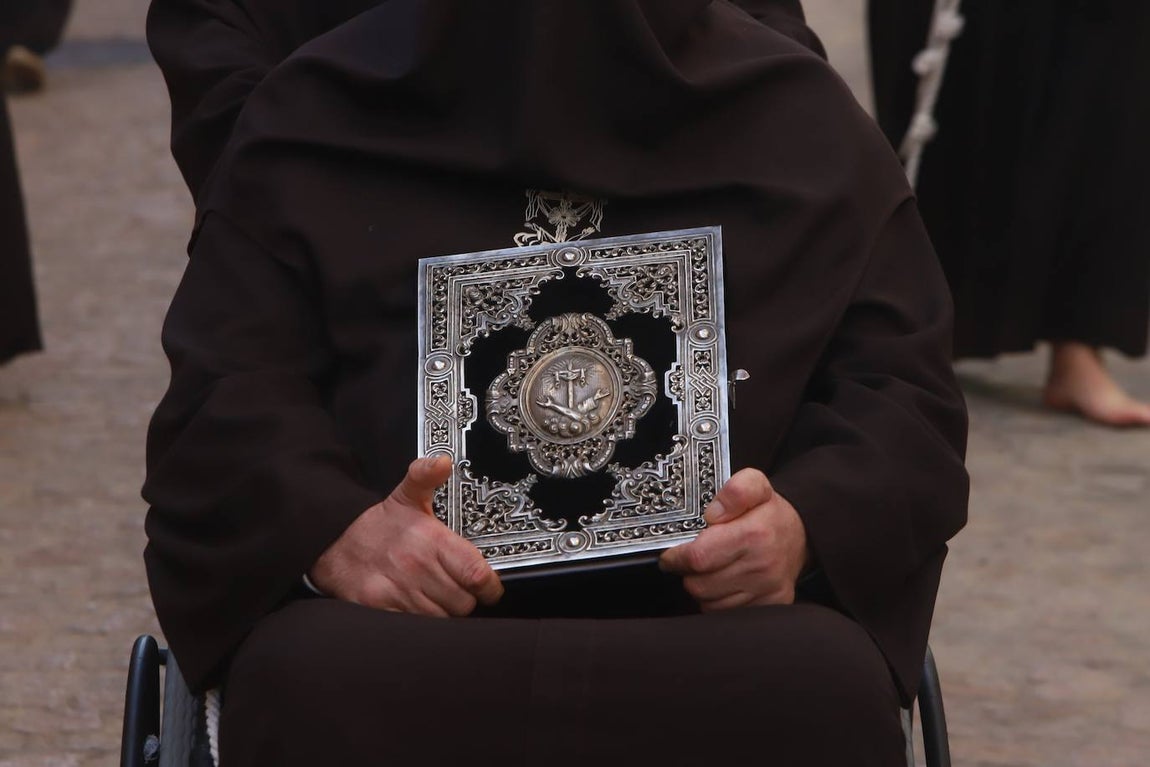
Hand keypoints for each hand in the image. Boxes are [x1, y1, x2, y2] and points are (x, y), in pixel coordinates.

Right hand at [309, 455, 503, 616]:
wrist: (330, 543)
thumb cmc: (378, 526)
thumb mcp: (406, 495)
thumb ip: (426, 476)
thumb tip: (442, 461)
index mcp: (430, 539)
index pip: (476, 574)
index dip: (489, 587)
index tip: (489, 589)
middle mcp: (416, 566)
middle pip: (463, 603)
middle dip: (464, 599)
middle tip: (456, 590)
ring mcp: (397, 591)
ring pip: (442, 619)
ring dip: (443, 613)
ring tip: (435, 598)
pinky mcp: (380, 610)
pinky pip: (415, 628)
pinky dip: (420, 624)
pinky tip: (416, 608)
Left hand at [659, 468, 809, 610]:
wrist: (802, 536)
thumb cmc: (769, 512)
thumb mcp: (754, 484)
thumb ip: (735, 490)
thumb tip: (713, 514)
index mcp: (754, 534)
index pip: (698, 558)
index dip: (676, 557)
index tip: (671, 554)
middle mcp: (762, 566)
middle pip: (699, 585)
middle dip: (687, 573)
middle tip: (691, 561)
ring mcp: (767, 590)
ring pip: (709, 603)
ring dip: (702, 588)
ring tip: (709, 570)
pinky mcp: (770, 606)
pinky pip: (726, 613)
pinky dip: (717, 601)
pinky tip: (723, 583)